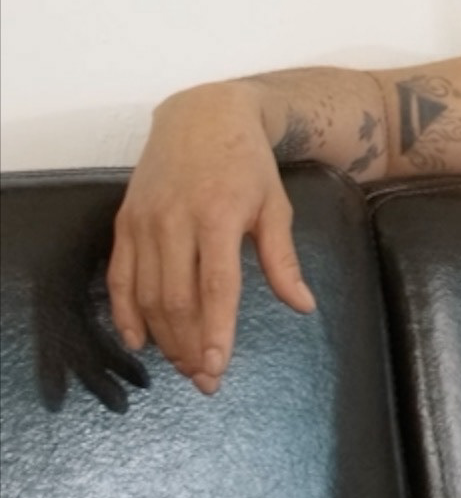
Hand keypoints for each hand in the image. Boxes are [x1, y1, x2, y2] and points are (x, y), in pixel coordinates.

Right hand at [109, 83, 313, 394]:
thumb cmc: (247, 164)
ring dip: (164, 336)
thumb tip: (303, 306)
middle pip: (177, 299)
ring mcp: (145, 222)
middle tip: (206, 380)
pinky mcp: (125, 222)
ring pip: (147, 294)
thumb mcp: (275, 206)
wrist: (202, 117)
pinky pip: (120, 276)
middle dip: (190, 345)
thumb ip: (282, 260)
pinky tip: (139, 342)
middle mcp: (175, 221)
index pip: (215, 286)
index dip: (216, 330)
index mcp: (219, 217)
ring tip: (183, 365)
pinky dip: (126, 312)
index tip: (217, 367)